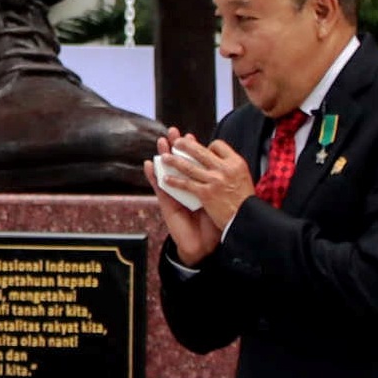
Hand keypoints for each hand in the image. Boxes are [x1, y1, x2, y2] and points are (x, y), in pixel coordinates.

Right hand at [150, 138, 218, 266]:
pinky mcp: (167, 203)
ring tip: (161, 142)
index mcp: (201, 186)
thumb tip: (229, 170)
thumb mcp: (220, 202)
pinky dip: (152, 176)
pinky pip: (158, 188)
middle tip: (174, 131)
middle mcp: (187, 187)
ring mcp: (176, 193)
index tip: (192, 137)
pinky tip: (148, 165)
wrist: (205, 246)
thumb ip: (220, 188)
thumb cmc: (215, 224)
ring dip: (163, 156)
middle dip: (177, 146)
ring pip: (167, 171)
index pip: (195, 163)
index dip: (193, 150)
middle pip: (180, 162)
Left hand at [161, 132, 254, 234]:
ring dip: (174, 160)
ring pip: (189, 166)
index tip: (204, 150)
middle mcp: (224, 169)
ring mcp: (214, 180)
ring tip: (165, 157)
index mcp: (236, 163)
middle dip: (185, 145)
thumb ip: (230, 168)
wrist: (246, 220)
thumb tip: (219, 161)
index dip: (209, 146)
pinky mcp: (206, 193)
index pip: (218, 145)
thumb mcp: (244, 178)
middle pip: (200, 151)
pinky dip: (175, 181)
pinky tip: (166, 179)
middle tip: (176, 141)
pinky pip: (186, 184)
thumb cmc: (246, 203)